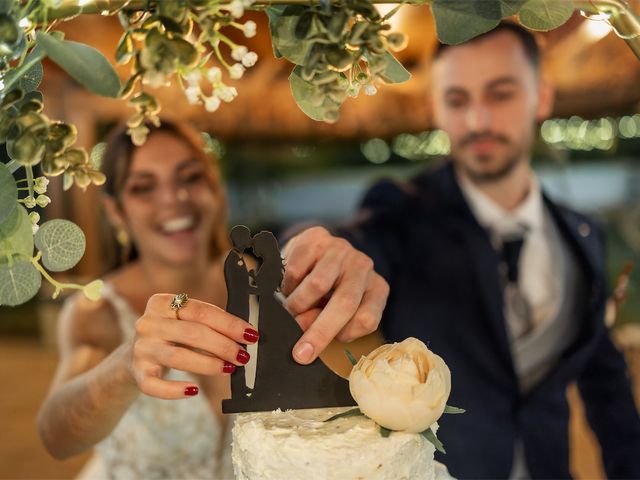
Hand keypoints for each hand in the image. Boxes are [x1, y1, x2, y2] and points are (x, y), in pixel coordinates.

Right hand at [130, 294, 257, 398]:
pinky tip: (194, 390)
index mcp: (162, 303)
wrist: (134, 357)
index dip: (228, 324)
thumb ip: (209, 324)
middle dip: (223, 345)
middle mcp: (148, 323)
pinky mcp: (137, 373)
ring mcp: (141, 348)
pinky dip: (175, 390)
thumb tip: (244, 335)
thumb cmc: (171, 336)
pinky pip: (155, 386)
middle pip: (192, 333)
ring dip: (208, 364)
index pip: (200, 311)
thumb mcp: (184, 322)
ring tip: (228, 369)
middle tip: (242, 356)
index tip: (250, 335)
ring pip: (178, 357)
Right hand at [281, 226, 388, 364]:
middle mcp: (363, 267)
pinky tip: (288, 287)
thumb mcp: (334, 313)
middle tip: (300, 353)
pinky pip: (297, 269)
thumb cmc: (326, 292)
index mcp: (376, 289)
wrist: (311, 253)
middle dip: (319, 332)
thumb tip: (302, 327)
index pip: (367, 319)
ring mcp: (341, 250)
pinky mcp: (317, 238)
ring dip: (297, 305)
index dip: (342, 335)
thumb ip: (325, 324)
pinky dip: (287, 285)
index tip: (323, 346)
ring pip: (318, 285)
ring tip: (289, 309)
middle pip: (345, 304)